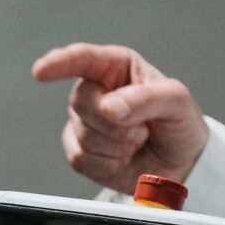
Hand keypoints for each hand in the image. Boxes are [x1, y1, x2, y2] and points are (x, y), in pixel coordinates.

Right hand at [31, 43, 209, 194]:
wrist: (182, 165)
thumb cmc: (179, 124)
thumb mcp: (177, 102)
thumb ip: (146, 98)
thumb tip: (109, 107)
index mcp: (116, 67)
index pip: (83, 59)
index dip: (60, 63)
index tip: (42, 71)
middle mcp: (97, 91)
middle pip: (82, 102)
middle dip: (116, 122)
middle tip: (143, 127)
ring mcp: (85, 122)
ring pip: (83, 134)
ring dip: (117, 145)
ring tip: (138, 141)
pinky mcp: (80, 151)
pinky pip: (81, 158)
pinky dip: (108, 163)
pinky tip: (124, 157)